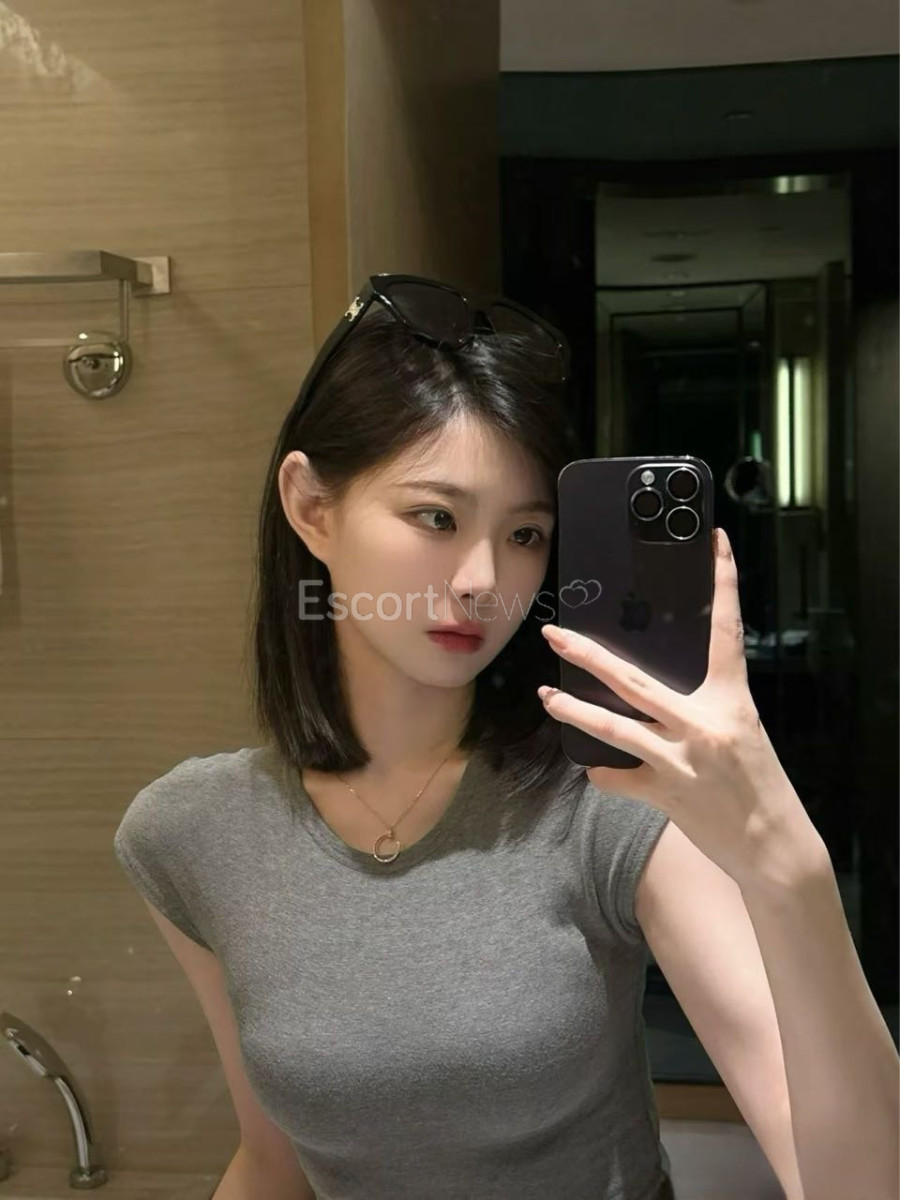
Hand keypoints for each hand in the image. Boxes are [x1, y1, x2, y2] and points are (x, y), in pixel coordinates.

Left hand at [538, 527, 823, 888]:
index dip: (723, 582)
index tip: (716, 542)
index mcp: (731, 699)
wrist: (775, 846)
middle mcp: (703, 724)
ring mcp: (681, 760)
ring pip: (614, 728)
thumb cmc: (758, 782)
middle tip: (555, 634)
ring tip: (547, 696)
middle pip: (633, 680)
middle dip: (588, 654)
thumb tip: (654, 688)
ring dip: (575, 711)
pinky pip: (619, 779)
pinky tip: (595, 770)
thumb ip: (702, 706)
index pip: (726, 630)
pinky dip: (604, 774)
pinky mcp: (666, 794)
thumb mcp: (741, 729)